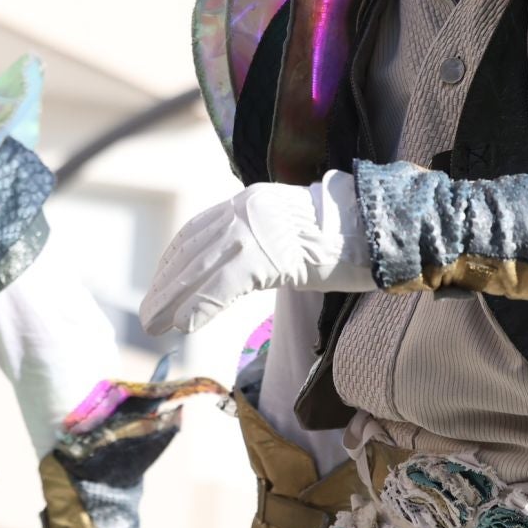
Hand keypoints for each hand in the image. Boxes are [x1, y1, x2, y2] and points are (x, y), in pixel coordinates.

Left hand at [140, 170, 373, 334]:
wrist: (379, 229)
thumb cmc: (348, 240)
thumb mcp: (293, 233)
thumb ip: (265, 242)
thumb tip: (243, 268)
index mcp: (251, 202)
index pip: (197, 231)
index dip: (175, 261)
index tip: (161, 285)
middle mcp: (245, 210)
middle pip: (192, 250)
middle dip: (167, 284)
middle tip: (149, 313)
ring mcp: (255, 229)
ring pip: (200, 268)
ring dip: (174, 299)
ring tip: (157, 324)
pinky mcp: (267, 253)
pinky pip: (223, 282)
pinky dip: (200, 305)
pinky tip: (185, 325)